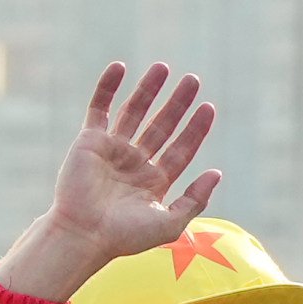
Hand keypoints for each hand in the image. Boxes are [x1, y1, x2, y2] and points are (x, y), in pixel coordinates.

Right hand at [0, 62, 226, 301]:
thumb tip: (217, 173)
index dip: (196, 129)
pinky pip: (99, 108)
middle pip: (162, 126)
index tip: (208, 107)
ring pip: (134, 112)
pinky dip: (107, 87)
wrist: (85, 234)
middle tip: (193, 80)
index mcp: (155, 181)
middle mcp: (136, 163)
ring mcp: (113, 150)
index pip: (181, 148)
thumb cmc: (126, 236)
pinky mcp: (90, 141)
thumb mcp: (171, 223)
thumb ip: (196, 199)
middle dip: (178, 103)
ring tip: (164, 67)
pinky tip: (120, 67)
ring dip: (149, 89)